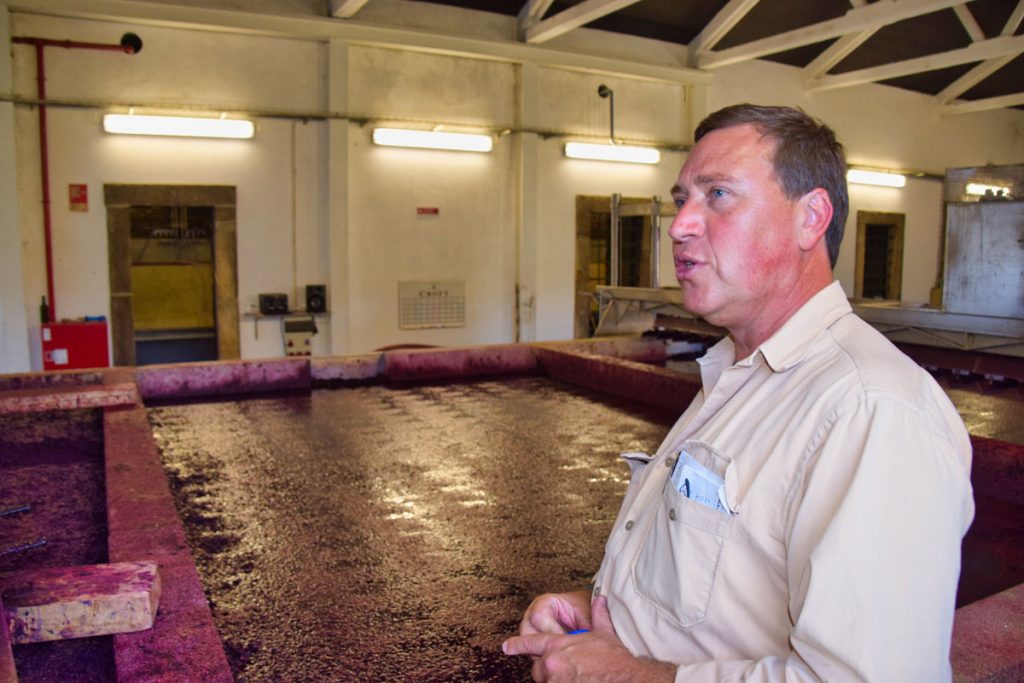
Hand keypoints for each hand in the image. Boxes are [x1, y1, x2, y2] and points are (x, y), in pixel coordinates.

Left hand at [503, 595, 675, 681]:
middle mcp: (552, 662)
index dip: (517, 644)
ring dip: (554, 679)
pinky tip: (574, 680)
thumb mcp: (604, 634)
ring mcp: (554, 680)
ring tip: (570, 676)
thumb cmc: (614, 659)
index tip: (507, 646)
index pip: (531, 642)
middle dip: (546, 668)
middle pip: (537, 667)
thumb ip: (598, 615)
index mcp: (559, 645)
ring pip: (545, 681)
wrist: (624, 677)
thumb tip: (600, 599)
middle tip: (561, 669)